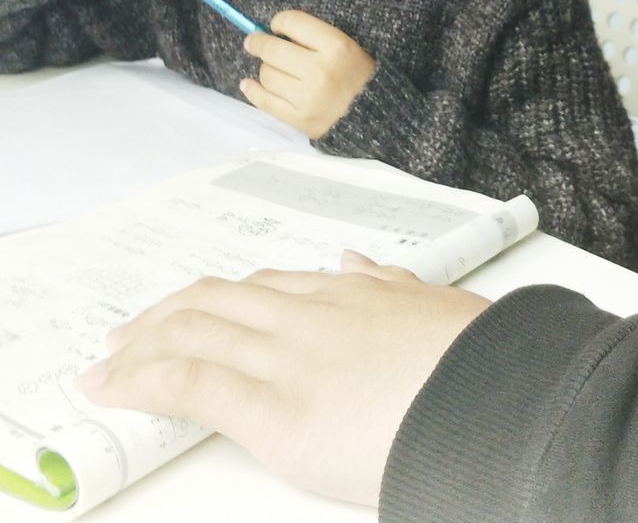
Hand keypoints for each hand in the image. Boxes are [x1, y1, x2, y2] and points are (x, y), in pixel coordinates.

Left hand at [77, 254, 489, 504]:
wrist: (495, 399)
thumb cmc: (479, 364)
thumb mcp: (436, 306)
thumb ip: (389, 284)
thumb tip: (355, 262)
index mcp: (347, 295)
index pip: (262, 289)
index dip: (216, 301)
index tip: (190, 312)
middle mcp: (308, 314)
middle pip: (213, 302)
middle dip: (162, 317)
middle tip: (127, 335)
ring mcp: (286, 356)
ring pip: (191, 331)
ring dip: (139, 346)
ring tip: (107, 362)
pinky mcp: (272, 409)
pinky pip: (189, 382)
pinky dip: (139, 379)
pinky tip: (110, 387)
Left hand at [240, 10, 375, 137]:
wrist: (375, 115)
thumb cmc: (360, 75)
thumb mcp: (346, 46)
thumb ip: (315, 37)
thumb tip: (275, 33)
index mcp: (336, 46)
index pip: (293, 22)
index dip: (279, 22)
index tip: (277, 26)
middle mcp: (319, 70)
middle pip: (273, 50)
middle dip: (259, 42)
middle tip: (253, 41)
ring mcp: (308, 98)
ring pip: (267, 75)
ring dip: (265, 69)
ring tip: (272, 68)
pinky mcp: (300, 119)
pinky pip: (265, 102)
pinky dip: (253, 91)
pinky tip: (248, 84)